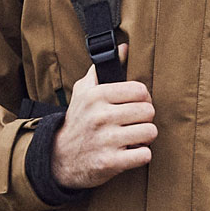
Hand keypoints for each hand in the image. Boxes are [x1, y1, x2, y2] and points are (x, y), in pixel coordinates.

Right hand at [50, 49, 156, 189]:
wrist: (59, 157)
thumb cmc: (78, 120)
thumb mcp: (84, 91)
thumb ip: (103, 69)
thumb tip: (124, 48)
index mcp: (96, 96)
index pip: (140, 90)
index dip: (143, 99)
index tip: (135, 105)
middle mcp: (100, 116)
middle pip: (148, 111)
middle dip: (145, 119)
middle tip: (135, 123)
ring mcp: (105, 140)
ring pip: (150, 132)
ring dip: (145, 137)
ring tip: (134, 137)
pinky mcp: (110, 162)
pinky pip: (145, 155)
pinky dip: (142, 155)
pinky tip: (131, 152)